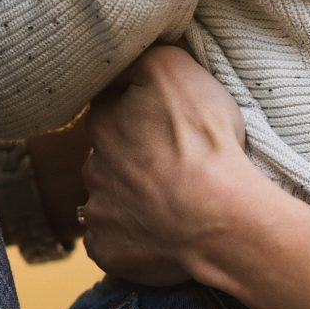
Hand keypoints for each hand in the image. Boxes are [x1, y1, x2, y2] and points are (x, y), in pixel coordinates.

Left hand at [77, 46, 262, 283]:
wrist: (217, 216)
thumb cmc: (203, 141)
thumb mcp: (176, 69)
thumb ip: (144, 57)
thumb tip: (126, 59)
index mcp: (103, 122)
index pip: (108, 107)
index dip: (135, 113)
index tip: (161, 123)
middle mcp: (92, 166)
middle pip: (106, 157)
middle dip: (130, 159)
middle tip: (170, 165)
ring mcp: (98, 212)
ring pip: (107, 200)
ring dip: (130, 199)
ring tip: (169, 203)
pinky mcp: (107, 250)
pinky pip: (110, 241)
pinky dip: (128, 239)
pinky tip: (158, 234)